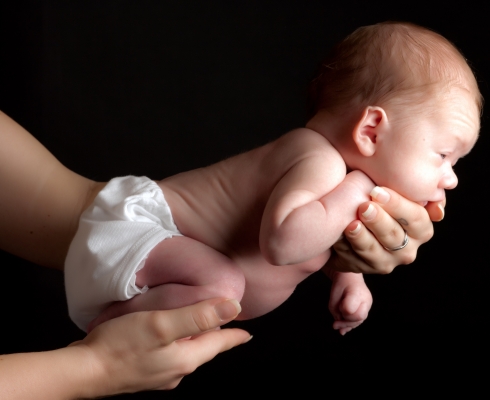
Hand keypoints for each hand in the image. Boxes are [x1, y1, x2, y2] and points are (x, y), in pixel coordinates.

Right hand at [71, 298, 250, 396]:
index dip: (235, 335)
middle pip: (204, 349)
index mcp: (186, 359)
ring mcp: (158, 374)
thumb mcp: (163, 324)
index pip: (220, 345)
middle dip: (215, 334)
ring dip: (193, 336)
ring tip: (195, 321)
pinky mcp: (143, 371)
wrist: (83, 371)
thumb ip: (198, 315)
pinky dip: (173, 340)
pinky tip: (164, 332)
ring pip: (185, 351)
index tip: (247, 332)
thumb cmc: (121, 346)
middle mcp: (176, 371)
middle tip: (222, 319)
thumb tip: (234, 308)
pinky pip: (167, 353)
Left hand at [326, 186, 443, 273]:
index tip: (376, 191)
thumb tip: (444, 182)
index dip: (397, 205)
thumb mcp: (391, 185)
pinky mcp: (363, 269)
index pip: (415, 218)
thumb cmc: (372, 194)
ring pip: (375, 252)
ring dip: (362, 238)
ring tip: (350, 223)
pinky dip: (344, 247)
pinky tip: (336, 235)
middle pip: (395, 237)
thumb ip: (413, 184)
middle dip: (379, 221)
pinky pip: (354, 261)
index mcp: (420, 227)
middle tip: (364, 207)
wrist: (345, 214)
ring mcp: (385, 261)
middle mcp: (407, 248)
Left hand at [328, 271, 372, 334]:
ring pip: (360, 320)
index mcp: (357, 293)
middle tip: (334, 323)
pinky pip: (360, 319)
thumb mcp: (333, 295)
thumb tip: (339, 322)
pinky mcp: (366, 308)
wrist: (350, 276)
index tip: (338, 306)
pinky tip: (343, 329)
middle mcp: (366, 299)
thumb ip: (335, 310)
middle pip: (359, 317)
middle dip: (346, 322)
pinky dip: (351, 324)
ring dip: (348, 325)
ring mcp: (368, 304)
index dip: (342, 312)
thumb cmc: (340, 283)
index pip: (351, 310)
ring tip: (337, 327)